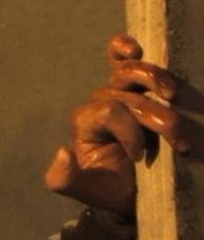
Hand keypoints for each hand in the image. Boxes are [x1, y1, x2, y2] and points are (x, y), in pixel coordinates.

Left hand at [44, 33, 203, 216]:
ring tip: (172, 96)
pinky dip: (124, 49)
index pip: (109, 111)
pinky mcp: (138, 90)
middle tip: (177, 139)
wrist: (134, 193)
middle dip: (156, 116)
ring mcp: (120, 95)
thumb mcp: (88, 191)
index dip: (130, 131)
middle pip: (126, 94)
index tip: (142, 157)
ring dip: (156, 81)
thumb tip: (62, 152)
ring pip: (131, 73)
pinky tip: (134, 46)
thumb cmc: (112, 190)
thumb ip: (64, 179)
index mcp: (86, 125)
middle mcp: (100, 105)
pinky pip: (123, 59)